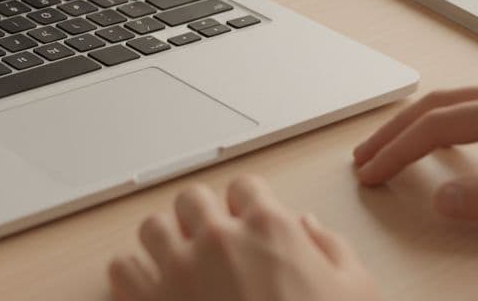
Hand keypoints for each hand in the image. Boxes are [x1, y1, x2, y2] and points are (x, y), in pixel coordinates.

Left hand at [108, 176, 379, 300]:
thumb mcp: (357, 291)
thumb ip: (332, 249)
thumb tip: (308, 226)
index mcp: (269, 229)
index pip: (244, 186)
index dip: (248, 206)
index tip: (249, 222)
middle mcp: (218, 240)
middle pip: (191, 199)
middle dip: (201, 217)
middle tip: (213, 242)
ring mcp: (178, 271)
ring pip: (152, 227)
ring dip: (165, 242)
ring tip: (180, 264)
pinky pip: (121, 269)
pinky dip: (132, 276)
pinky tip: (151, 289)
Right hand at [353, 79, 477, 226]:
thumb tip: (440, 199)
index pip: (435, 125)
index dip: (396, 150)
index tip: (371, 173)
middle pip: (434, 104)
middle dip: (392, 132)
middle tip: (363, 160)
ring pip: (452, 100)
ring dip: (413, 124)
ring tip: (387, 149)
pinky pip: (472, 104)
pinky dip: (440, 120)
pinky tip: (439, 138)